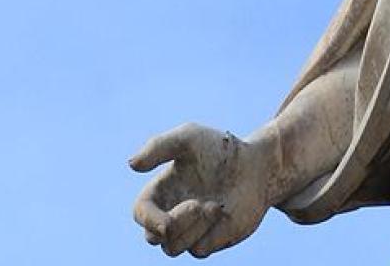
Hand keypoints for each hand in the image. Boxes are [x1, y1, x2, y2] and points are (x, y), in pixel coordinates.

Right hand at [129, 123, 271, 257]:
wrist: (257, 165)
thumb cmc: (220, 150)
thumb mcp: (189, 137)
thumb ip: (159, 146)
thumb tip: (131, 164)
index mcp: (160, 193)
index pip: (140, 214)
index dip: (148, 220)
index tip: (165, 223)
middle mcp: (171, 214)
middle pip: (153, 238)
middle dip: (173, 225)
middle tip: (198, 204)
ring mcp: (189, 231)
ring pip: (173, 248)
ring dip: (194, 227)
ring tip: (214, 206)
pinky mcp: (209, 241)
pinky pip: (198, 250)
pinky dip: (208, 233)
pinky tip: (222, 213)